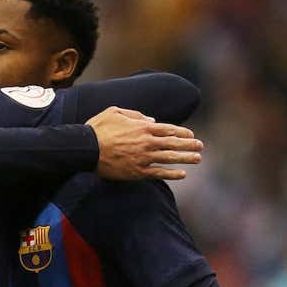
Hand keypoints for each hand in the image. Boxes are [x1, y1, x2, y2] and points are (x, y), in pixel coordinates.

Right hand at [87, 106, 202, 179]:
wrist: (86, 149)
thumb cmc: (98, 129)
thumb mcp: (114, 112)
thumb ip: (135, 114)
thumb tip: (151, 120)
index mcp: (142, 127)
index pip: (168, 129)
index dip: (182, 132)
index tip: (191, 134)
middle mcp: (147, 142)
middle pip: (174, 143)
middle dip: (189, 144)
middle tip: (200, 146)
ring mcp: (144, 158)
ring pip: (170, 157)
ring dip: (186, 158)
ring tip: (198, 159)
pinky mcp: (138, 172)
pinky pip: (159, 173)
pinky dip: (172, 174)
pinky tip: (182, 174)